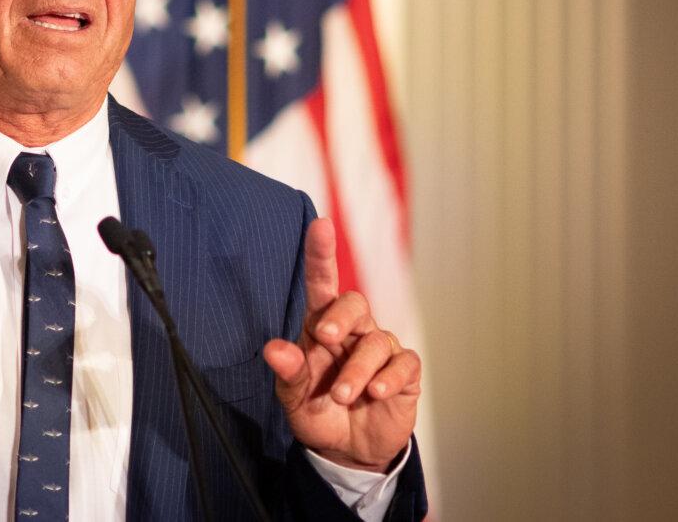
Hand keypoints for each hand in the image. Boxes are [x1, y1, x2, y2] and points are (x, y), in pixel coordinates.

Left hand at [263, 218, 419, 471]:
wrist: (348, 451)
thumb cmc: (318, 412)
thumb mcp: (295, 399)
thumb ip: (288, 374)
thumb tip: (273, 349)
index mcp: (321, 327)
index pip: (322, 283)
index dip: (321, 254)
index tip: (320, 225)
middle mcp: (353, 331)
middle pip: (354, 302)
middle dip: (341, 316)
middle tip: (325, 337)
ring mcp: (380, 350)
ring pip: (376, 341)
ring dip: (358, 370)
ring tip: (343, 397)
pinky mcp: (404, 372)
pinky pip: (403, 363)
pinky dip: (388, 378)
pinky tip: (376, 394)